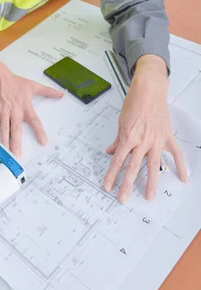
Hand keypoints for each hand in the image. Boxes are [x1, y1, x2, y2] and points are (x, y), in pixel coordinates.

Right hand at [0, 59, 63, 156]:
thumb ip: (48, 91)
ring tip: (5, 152)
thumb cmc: (15, 82)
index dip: (39, 131)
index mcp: (25, 106)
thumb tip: (61, 94)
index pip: (34, 120)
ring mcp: (3, 111)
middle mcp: (15, 111)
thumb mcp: (33, 86)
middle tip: (17, 155)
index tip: (43, 142)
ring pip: (4, 128)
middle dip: (16, 143)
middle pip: (16, 129)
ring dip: (4, 141)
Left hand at [103, 55, 187, 202]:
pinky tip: (183, 178)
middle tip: (122, 199)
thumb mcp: (121, 122)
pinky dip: (180, 166)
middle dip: (126, 184)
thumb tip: (110, 151)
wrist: (149, 90)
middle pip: (132, 167)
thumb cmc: (134, 103)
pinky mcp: (167, 137)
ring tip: (148, 196)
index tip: (107, 187)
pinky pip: (175, 154)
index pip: (117, 160)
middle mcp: (141, 141)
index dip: (111, 175)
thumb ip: (117, 139)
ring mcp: (156, 140)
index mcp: (128, 137)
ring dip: (150, 182)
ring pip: (153, 165)